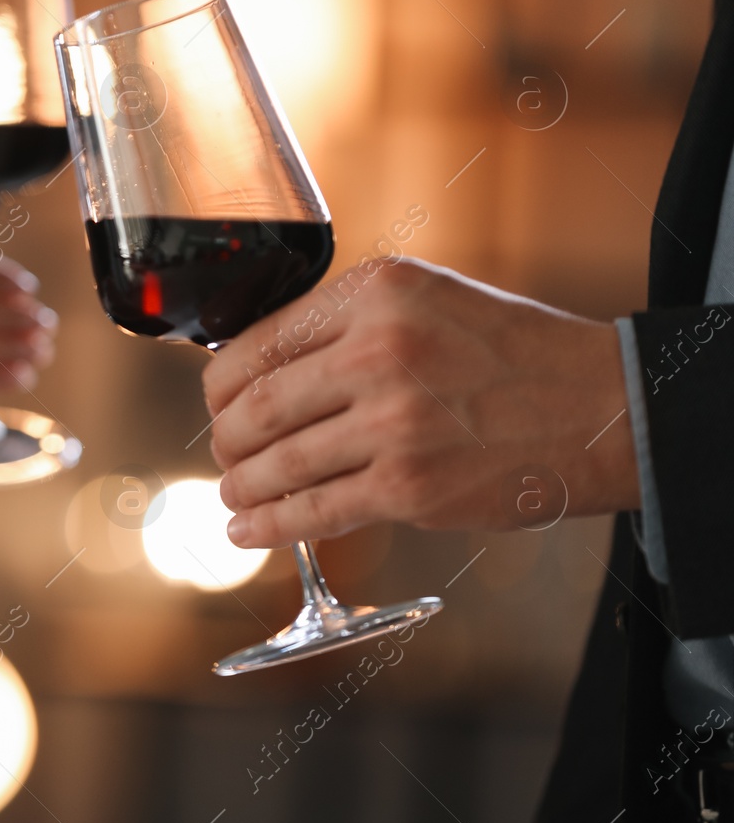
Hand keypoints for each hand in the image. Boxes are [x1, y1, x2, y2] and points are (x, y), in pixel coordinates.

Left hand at [201, 259, 640, 548]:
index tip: (219, 402)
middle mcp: (377, 350)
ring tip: (233, 493)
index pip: (258, 343)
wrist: (603, 407)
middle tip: (225, 452)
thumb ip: (347, 321)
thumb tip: (258, 363)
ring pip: (276, 464)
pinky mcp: (409, 487)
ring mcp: (391, 423)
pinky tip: (248, 530)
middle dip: (227, 439)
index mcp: (375, 292)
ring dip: (240, 486)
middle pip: (255, 406)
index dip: (223, 384)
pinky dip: (268, 526)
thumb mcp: (426, 298)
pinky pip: (313, 511)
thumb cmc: (512, 352)